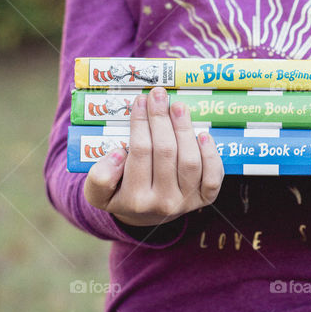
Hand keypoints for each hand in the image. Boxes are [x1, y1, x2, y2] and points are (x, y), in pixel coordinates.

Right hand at [83, 87, 223, 226]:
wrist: (144, 216)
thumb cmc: (121, 195)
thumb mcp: (97, 192)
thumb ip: (99, 176)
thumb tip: (119, 154)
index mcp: (134, 200)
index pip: (140, 153)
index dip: (141, 123)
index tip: (140, 101)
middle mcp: (162, 203)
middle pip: (165, 153)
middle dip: (161, 119)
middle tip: (158, 95)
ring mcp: (186, 201)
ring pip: (190, 162)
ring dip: (185, 130)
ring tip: (178, 107)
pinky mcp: (204, 198)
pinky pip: (213, 177)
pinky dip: (210, 155)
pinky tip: (203, 134)